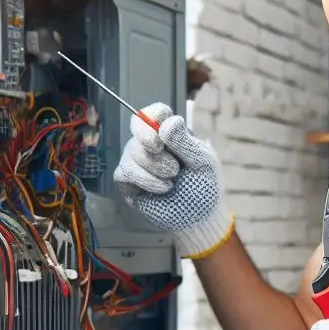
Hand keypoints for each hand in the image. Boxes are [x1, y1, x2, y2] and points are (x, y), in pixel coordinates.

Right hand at [112, 103, 233, 258]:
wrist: (198, 217)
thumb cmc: (204, 186)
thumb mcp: (202, 162)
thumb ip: (186, 142)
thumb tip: (167, 123)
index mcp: (171, 133)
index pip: (155, 112)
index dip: (154, 117)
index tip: (162, 136)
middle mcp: (151, 142)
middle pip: (137, 126)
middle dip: (150, 142)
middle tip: (172, 164)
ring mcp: (138, 160)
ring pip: (131, 151)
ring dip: (155, 168)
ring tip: (173, 180)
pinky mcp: (128, 180)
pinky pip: (124, 171)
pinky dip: (145, 181)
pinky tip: (163, 189)